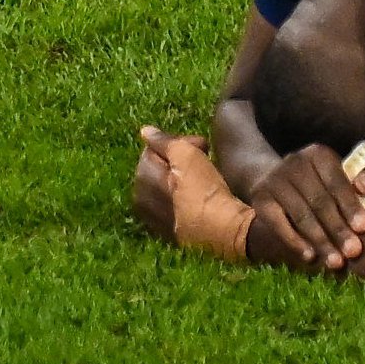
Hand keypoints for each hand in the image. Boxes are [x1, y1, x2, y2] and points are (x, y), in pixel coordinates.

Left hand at [125, 123, 250, 255]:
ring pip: (165, 188)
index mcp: (142, 178)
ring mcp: (153, 218)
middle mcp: (141, 199)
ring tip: (203, 179)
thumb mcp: (187, 155)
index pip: (155, 148)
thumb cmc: (205, 189)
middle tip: (204, 159)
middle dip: (178, 161)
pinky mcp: (168, 233)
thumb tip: (145, 130)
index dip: (179, 142)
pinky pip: (172, 206)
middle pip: (158, 168)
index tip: (203, 145)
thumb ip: (164, 141)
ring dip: (180, 180)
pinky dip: (182, 198)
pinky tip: (199, 198)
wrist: (224, 230)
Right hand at [241, 140, 364, 272]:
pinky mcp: (259, 199)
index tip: (364, 227)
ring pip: (302, 216)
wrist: (272, 177)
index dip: (351, 205)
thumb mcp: (341, 173)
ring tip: (336, 262)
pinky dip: (295, 242)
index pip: (338, 182)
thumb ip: (364, 179)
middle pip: (320, 202)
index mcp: (319, 154)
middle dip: (339, 229)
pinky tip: (310, 257)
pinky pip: (279, 225)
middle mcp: (295, 163)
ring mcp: (275, 181)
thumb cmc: (320, 181)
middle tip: (354, 251)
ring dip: (321, 241)